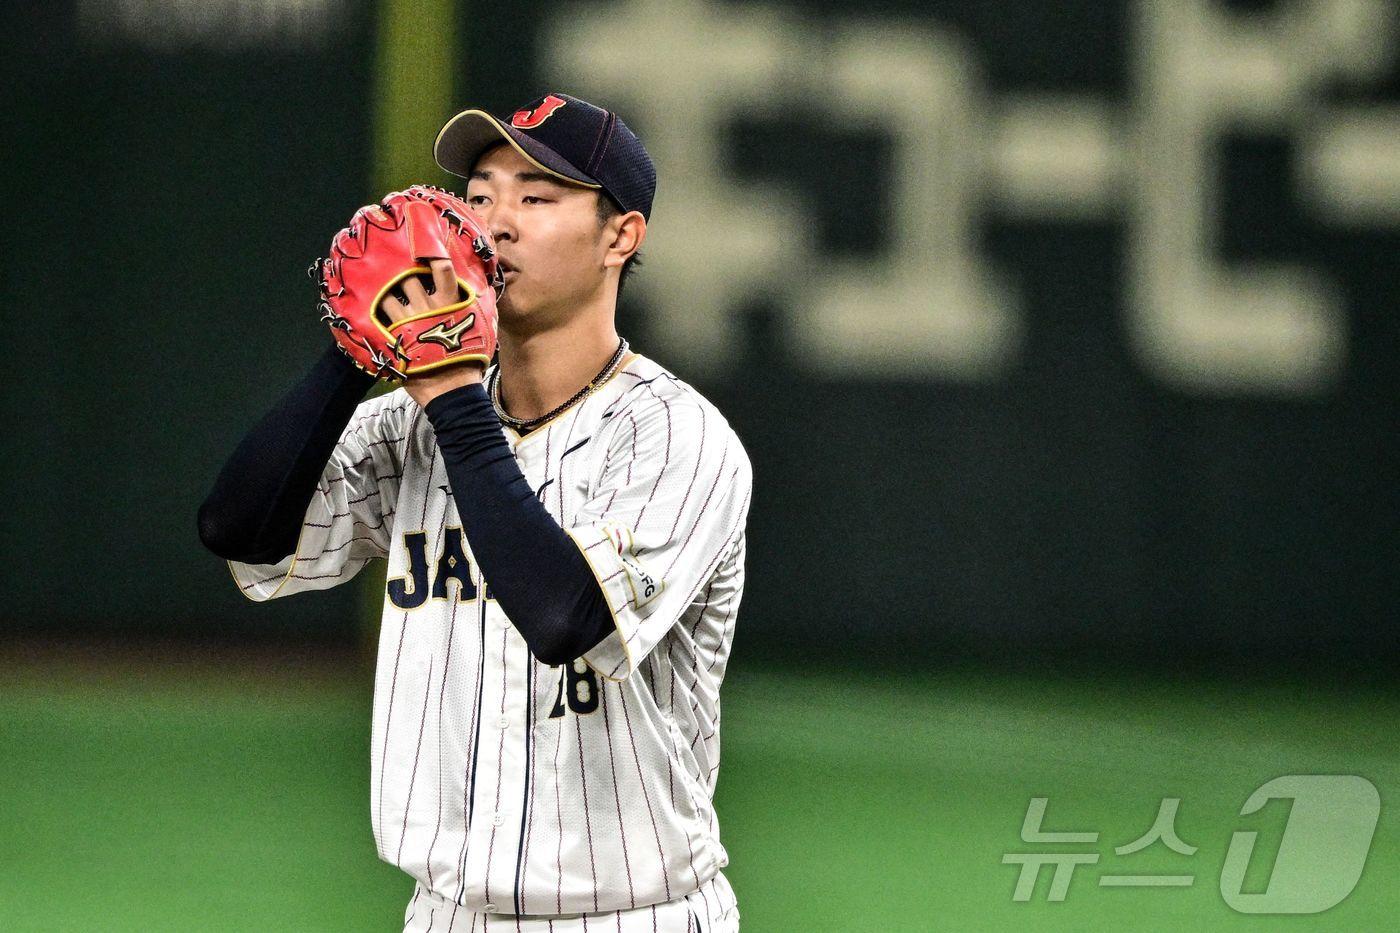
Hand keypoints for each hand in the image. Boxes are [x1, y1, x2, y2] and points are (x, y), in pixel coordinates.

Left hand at [382, 258, 485, 406]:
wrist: (452, 391)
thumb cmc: (470, 362)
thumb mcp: (483, 332)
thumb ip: (482, 309)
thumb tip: (490, 289)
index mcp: (451, 303)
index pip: (443, 270)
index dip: (433, 258)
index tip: (427, 251)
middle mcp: (429, 307)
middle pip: (409, 279)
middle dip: (404, 278)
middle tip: (401, 280)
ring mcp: (410, 321)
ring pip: (389, 296)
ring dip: (387, 296)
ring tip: (388, 301)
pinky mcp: (396, 337)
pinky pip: (380, 318)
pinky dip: (377, 315)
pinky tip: (375, 316)